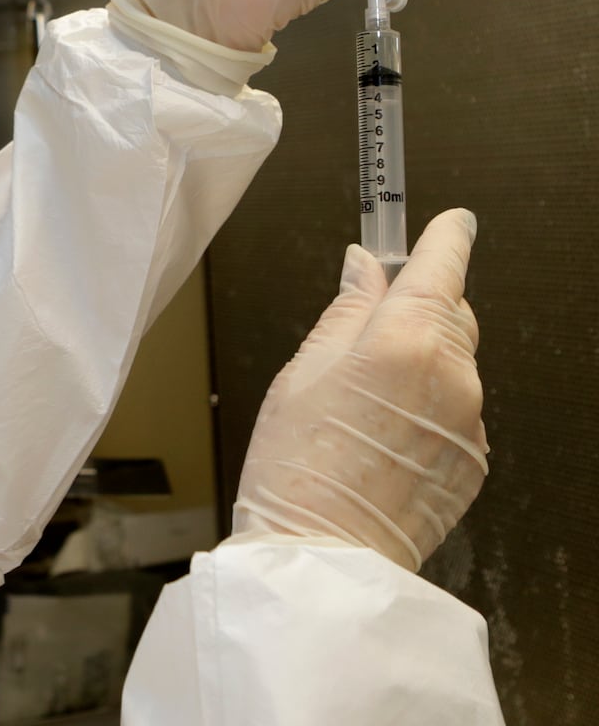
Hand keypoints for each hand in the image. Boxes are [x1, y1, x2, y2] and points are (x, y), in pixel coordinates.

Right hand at [231, 209, 487, 570]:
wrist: (323, 553)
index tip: (450, 221)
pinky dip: (426, 412)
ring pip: (453, 365)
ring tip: (362, 406)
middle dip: (417, 310)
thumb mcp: (302, 370)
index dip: (445, 237)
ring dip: (419, 366)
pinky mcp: (475, 460)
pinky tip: (381, 438)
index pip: (442, 266)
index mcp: (405, 341)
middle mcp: (453, 375)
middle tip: (364, 333)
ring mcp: (471, 421)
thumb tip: (362, 269)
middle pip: (450, 314)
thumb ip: (345, 311)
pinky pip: (455, 413)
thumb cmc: (298, 466)